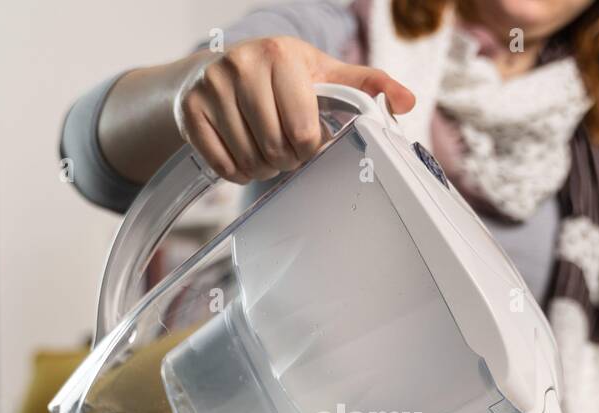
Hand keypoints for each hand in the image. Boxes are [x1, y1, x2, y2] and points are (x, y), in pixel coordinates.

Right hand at [176, 36, 415, 183]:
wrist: (221, 68)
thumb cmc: (280, 75)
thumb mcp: (323, 73)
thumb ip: (367, 86)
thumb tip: (408, 101)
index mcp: (280, 54)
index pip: (304, 129)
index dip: (310, 147)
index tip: (309, 141)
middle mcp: (242, 66)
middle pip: (276, 148)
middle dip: (287, 159)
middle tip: (287, 150)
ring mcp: (211, 88)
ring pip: (249, 159)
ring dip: (264, 168)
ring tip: (267, 151)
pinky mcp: (190, 111)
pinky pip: (222, 164)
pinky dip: (237, 171)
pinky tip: (244, 155)